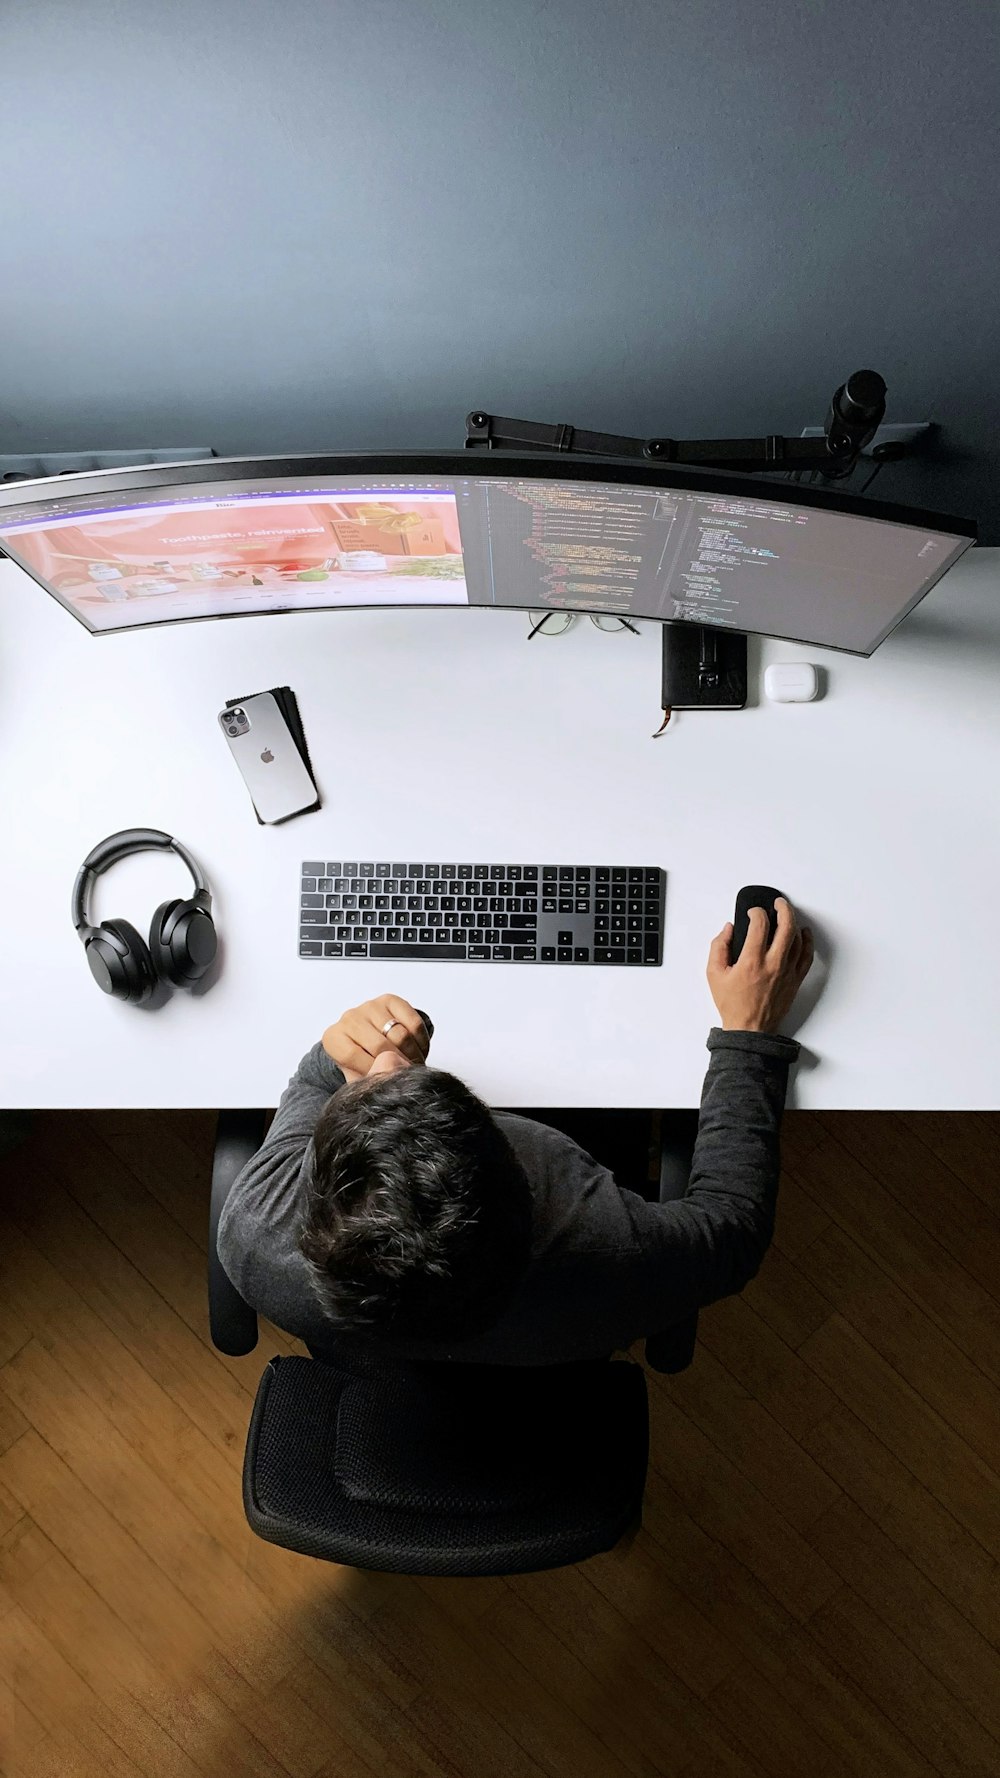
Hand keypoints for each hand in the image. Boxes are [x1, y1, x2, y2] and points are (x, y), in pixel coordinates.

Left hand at [322, 995, 430, 1081]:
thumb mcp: (357, 1077)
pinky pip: (414, 1023)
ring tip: (415, 1066)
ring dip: (414, 1055)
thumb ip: (365, 1082)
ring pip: (401, 1035)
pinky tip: (420, 1051)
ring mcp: (370, 1007)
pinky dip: (422, 1042)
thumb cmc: (362, 1062)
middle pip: (380, 1045)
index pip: (352, 1056)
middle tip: (408, 1077)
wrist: (370, 1041)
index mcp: (334, 1039)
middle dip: (399, 1065)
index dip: (374, 1072)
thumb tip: (383, 1085)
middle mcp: (349, 1019)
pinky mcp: (391, 1001)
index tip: (389, 1082)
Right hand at [706, 897, 814, 1034]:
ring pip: (798, 939)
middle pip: (786, 926)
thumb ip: (718, 947)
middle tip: (778, 903)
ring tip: (787, 915)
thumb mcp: (714, 974)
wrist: (749, 1030)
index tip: (753, 912)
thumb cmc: (732, 1004)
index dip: (756, 912)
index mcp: (751, 961)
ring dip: (794, 922)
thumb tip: (728, 930)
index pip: (760, 925)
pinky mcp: (795, 980)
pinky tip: (804, 933)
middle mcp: (773, 964)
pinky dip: (807, 941)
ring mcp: (787, 972)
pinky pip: (807, 956)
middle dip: (783, 908)